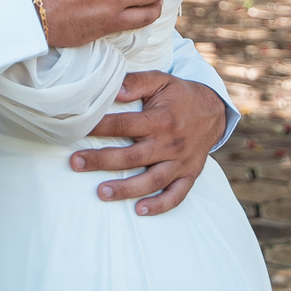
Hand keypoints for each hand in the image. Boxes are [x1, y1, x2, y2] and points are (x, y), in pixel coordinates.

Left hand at [70, 73, 226, 214]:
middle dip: (102, 161)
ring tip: (101, 193)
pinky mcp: (189, 175)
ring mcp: (181, 162)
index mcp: (160, 119)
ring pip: (151, 181)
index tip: (77, 130)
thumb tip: (113, 89)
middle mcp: (170, 143)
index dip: (100, 128)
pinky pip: (176, 195)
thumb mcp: (160, 80)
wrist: (214, 109)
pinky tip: (140, 210)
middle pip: (132, 156)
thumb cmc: (180, 94)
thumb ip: (136, 83)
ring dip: (126, 189)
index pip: (124, 125)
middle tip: (76, 163)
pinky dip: (159, 206)